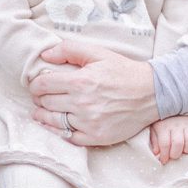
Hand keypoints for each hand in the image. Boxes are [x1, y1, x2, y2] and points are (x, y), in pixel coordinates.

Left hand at [25, 38, 156, 148]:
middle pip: (46, 103)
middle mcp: (83, 104)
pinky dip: (60, 132)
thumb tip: (45, 55)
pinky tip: (59, 125)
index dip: (35, 84)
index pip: (43, 85)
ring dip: (44, 116)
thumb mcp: (98, 53)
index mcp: (81, 81)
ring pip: (54, 122)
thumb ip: (70, 49)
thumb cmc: (123, 71)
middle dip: (40, 98)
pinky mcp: (96, 137)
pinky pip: (69, 138)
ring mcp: (89, 123)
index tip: (37, 84)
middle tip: (41, 96)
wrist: (151, 94)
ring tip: (42, 112)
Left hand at [146, 114, 187, 161]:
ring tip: (183, 151)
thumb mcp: (154, 130)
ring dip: (187, 149)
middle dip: (175, 154)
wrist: (173, 108)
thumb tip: (157, 153)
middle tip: (174, 156)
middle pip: (178, 143)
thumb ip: (155, 142)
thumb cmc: (162, 123)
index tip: (164, 161)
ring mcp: (187, 124)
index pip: (164, 143)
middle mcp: (176, 125)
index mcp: (164, 127)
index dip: (164, 155)